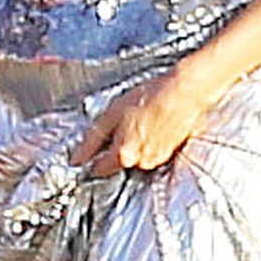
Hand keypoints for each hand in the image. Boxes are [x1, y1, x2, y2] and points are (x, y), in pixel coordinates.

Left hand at [70, 72, 211, 177]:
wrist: (183, 92)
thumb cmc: (150, 97)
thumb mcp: (112, 113)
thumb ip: (92, 140)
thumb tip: (77, 159)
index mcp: (123, 155)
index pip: (100, 169)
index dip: (91, 160)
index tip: (87, 155)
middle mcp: (140, 162)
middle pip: (118, 161)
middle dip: (116, 148)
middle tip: (121, 125)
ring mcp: (157, 159)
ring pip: (135, 156)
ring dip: (133, 143)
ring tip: (140, 121)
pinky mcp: (169, 152)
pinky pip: (150, 151)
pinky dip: (148, 140)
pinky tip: (151, 123)